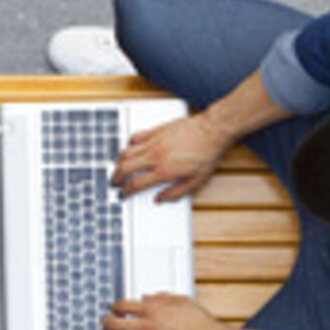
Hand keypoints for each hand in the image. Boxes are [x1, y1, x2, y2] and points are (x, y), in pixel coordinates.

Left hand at [102, 292, 227, 329]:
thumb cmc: (199, 322)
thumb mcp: (181, 300)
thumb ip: (161, 297)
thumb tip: (147, 297)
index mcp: (153, 310)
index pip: (123, 306)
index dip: (115, 306)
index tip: (114, 307)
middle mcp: (148, 326)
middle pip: (115, 323)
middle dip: (107, 322)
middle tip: (106, 321)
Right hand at [111, 114, 229, 202]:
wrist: (213, 131)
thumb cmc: (207, 154)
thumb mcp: (196, 181)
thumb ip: (176, 192)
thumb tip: (161, 199)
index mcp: (164, 171)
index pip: (137, 184)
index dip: (127, 191)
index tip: (125, 193)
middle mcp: (155, 156)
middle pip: (126, 167)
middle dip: (117, 177)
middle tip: (116, 182)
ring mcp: (154, 142)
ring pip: (127, 152)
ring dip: (119, 162)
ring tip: (119, 167)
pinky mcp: (156, 130)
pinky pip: (135, 137)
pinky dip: (129, 144)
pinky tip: (131, 148)